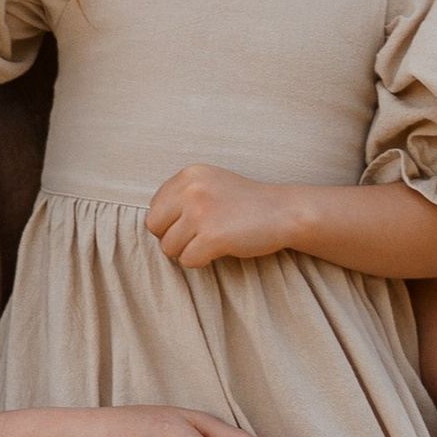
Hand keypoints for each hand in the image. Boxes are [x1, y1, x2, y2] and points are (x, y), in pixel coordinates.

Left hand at [145, 164, 298, 269]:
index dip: (170, 223)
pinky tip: (220, 250)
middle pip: (155, 228)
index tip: (194, 224)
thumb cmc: (245, 203)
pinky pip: (187, 261)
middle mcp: (191, 190)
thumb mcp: (210, 183)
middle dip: (173, 238)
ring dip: (188, 251)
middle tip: (198, 237)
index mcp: (188, 174)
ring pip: (169, 248)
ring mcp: (201, 213)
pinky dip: (201, 261)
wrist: (284, 211)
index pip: (154, 208)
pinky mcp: (212, 236)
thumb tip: (152, 222)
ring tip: (212, 241)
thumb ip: (181, 195)